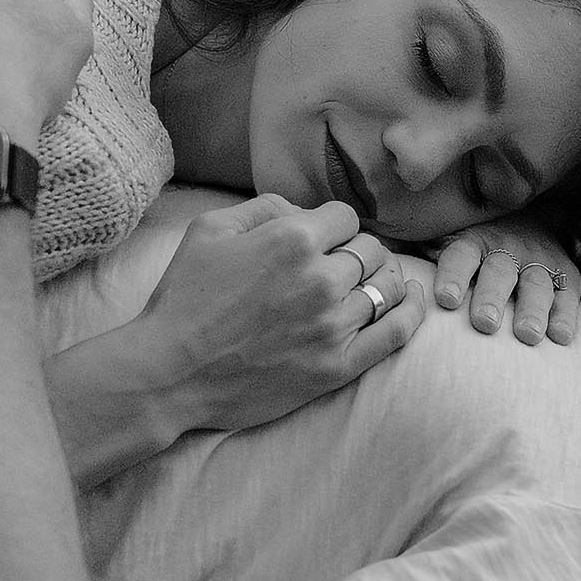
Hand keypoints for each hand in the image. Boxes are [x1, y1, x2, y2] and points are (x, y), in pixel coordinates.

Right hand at [56, 195, 425, 470]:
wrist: (170, 374)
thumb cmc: (184, 298)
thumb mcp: (209, 230)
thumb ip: (265, 207)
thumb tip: (305, 210)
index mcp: (292, 239)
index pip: (345, 217)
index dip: (332, 226)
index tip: (319, 242)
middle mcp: (320, 278)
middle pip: (371, 250)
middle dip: (357, 252)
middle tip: (339, 266)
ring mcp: (333, 325)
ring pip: (388, 287)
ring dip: (381, 280)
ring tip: (367, 285)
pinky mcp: (338, 366)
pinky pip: (397, 332)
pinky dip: (410, 313)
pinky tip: (410, 302)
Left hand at [430, 216, 580, 345]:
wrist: (531, 219)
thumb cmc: (476, 245)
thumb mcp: (448, 237)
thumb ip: (418, 250)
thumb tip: (375, 256)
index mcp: (472, 240)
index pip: (460, 255)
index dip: (453, 275)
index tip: (445, 300)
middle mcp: (506, 248)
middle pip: (498, 270)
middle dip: (491, 296)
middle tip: (483, 323)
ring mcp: (538, 260)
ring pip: (535, 283)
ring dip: (531, 308)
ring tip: (526, 335)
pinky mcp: (566, 274)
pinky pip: (568, 293)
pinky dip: (566, 313)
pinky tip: (561, 336)